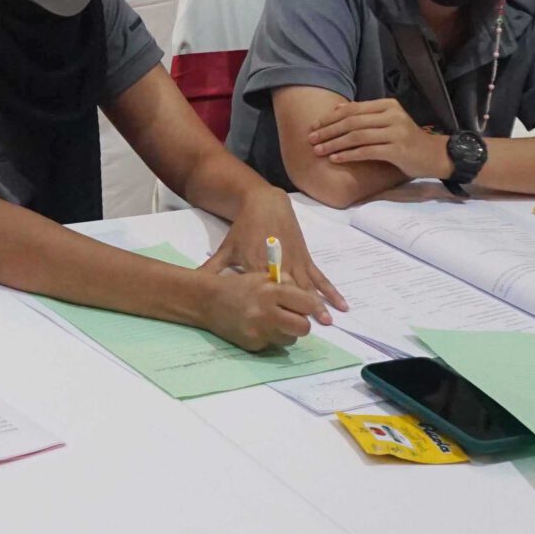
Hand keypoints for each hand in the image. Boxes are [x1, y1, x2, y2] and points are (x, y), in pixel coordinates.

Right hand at [201, 268, 318, 351]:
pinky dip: (269, 337)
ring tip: (273, 322)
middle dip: (302, 324)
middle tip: (294, 318)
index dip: (312, 307)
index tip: (312, 310)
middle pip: (303, 328)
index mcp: (271, 291)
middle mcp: (266, 312)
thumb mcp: (264, 277)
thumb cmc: (239, 286)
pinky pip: (272, 344)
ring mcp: (259, 331)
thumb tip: (310, 302)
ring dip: (286, 332)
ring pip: (290, 340)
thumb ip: (288, 285)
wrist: (207, 301)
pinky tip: (257, 327)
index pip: (306, 304)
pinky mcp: (252, 344)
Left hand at [204, 190, 345, 319]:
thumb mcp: (226, 249)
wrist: (265, 203)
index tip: (274, 326)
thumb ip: (212, 269)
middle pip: (290, 292)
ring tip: (326, 322)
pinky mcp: (305, 258)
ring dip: (317, 304)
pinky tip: (342, 305)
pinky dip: (331, 291)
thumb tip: (192, 283)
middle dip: (297, 310)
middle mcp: (279, 265)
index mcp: (257, 265)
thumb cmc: (243, 229)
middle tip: (305, 329)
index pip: (264, 291)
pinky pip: (320, 278)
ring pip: (307, 287)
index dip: (269, 308)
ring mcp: (295, 262)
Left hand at [308, 98, 445, 179]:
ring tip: (318, 150)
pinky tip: (335, 159)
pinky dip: (348, 155)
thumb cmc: (406, 140)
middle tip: (310, 139)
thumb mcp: (388, 122)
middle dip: (328, 131)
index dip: (330, 117)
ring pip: (357, 136)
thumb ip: (366, 116)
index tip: (313, 126)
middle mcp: (392, 115)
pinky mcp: (397, 150)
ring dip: (334, 144)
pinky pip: (367, 151)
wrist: (434, 155)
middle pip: (352, 122)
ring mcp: (396, 132)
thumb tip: (336, 109)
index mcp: (388, 105)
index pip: (353, 109)